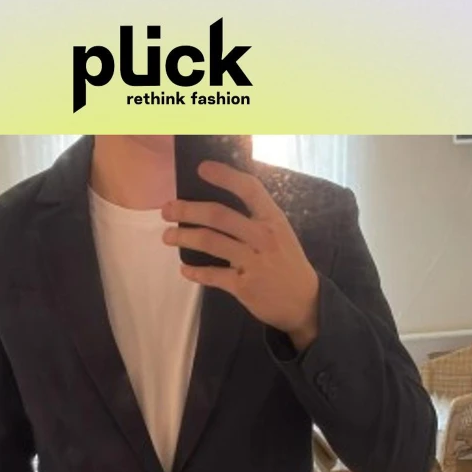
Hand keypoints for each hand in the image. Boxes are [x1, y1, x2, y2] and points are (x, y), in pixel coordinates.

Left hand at [161, 160, 319, 350]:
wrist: (304, 302)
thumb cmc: (287, 263)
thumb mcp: (280, 232)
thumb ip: (255, 218)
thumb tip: (219, 204)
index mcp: (273, 219)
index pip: (249, 189)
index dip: (225, 176)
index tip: (202, 168)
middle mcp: (263, 237)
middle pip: (219, 216)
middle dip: (188, 210)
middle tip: (167, 210)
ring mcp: (253, 263)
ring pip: (210, 243)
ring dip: (184, 237)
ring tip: (167, 237)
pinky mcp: (244, 287)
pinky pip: (213, 276)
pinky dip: (195, 272)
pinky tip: (184, 269)